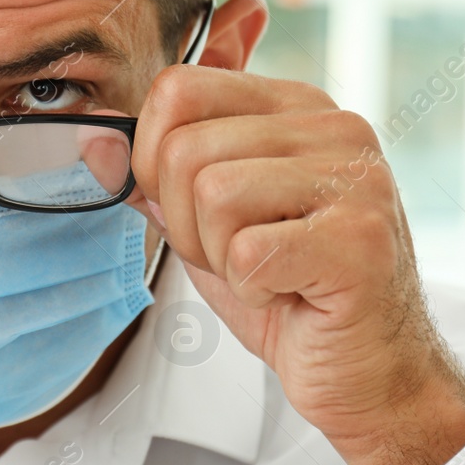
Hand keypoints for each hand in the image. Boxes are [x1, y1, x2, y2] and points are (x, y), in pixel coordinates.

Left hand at [130, 66, 464, 464]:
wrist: (371, 376)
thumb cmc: (292, 297)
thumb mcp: (210, 225)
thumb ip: (157, 176)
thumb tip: (92, 138)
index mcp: (296, 106)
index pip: (179, 88)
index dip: (152, 159)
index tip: (187, 210)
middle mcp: (335, 126)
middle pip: (185, 148)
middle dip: (185, 224)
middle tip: (237, 258)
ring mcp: (357, 179)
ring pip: (213, 194)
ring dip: (219, 257)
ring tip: (265, 275)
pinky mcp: (361, 239)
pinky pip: (248, 252)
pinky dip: (250, 290)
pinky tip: (288, 296)